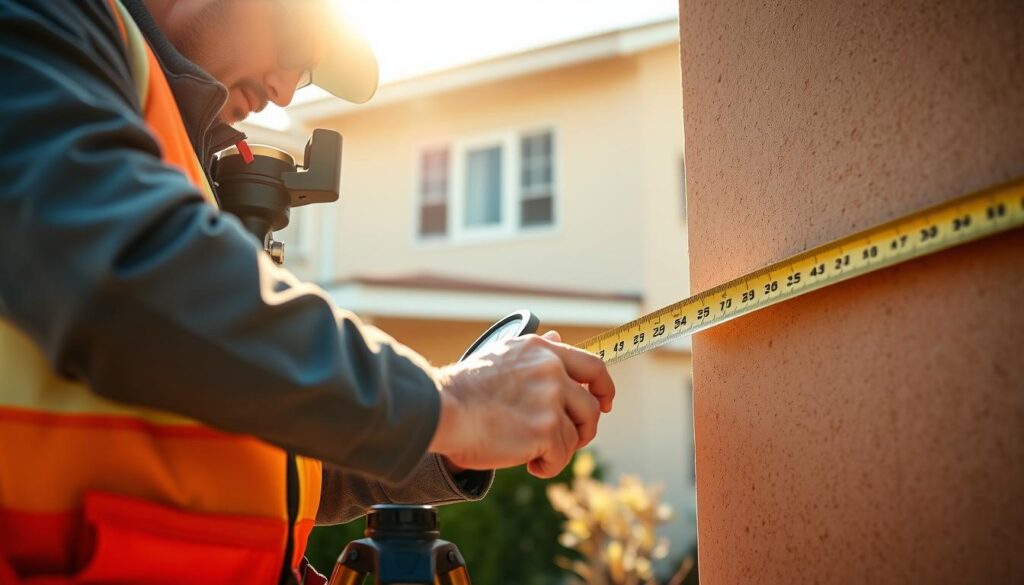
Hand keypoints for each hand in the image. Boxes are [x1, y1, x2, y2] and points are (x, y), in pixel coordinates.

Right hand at [428, 331, 614, 478]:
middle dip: (584, 429)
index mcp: (541, 350)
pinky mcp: (545, 429)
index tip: (605, 402)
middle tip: (570, 441)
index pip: (592, 365)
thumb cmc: (465, 389)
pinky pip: (561, 456)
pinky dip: (548, 466)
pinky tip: (530, 465)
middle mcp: (550, 370)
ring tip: (535, 454)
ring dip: (559, 450)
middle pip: (591, 406)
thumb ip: (536, 353)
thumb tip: (559, 338)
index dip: (604, 387)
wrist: (442, 408)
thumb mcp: (503, 356)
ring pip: (575, 435)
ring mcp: (550, 399)